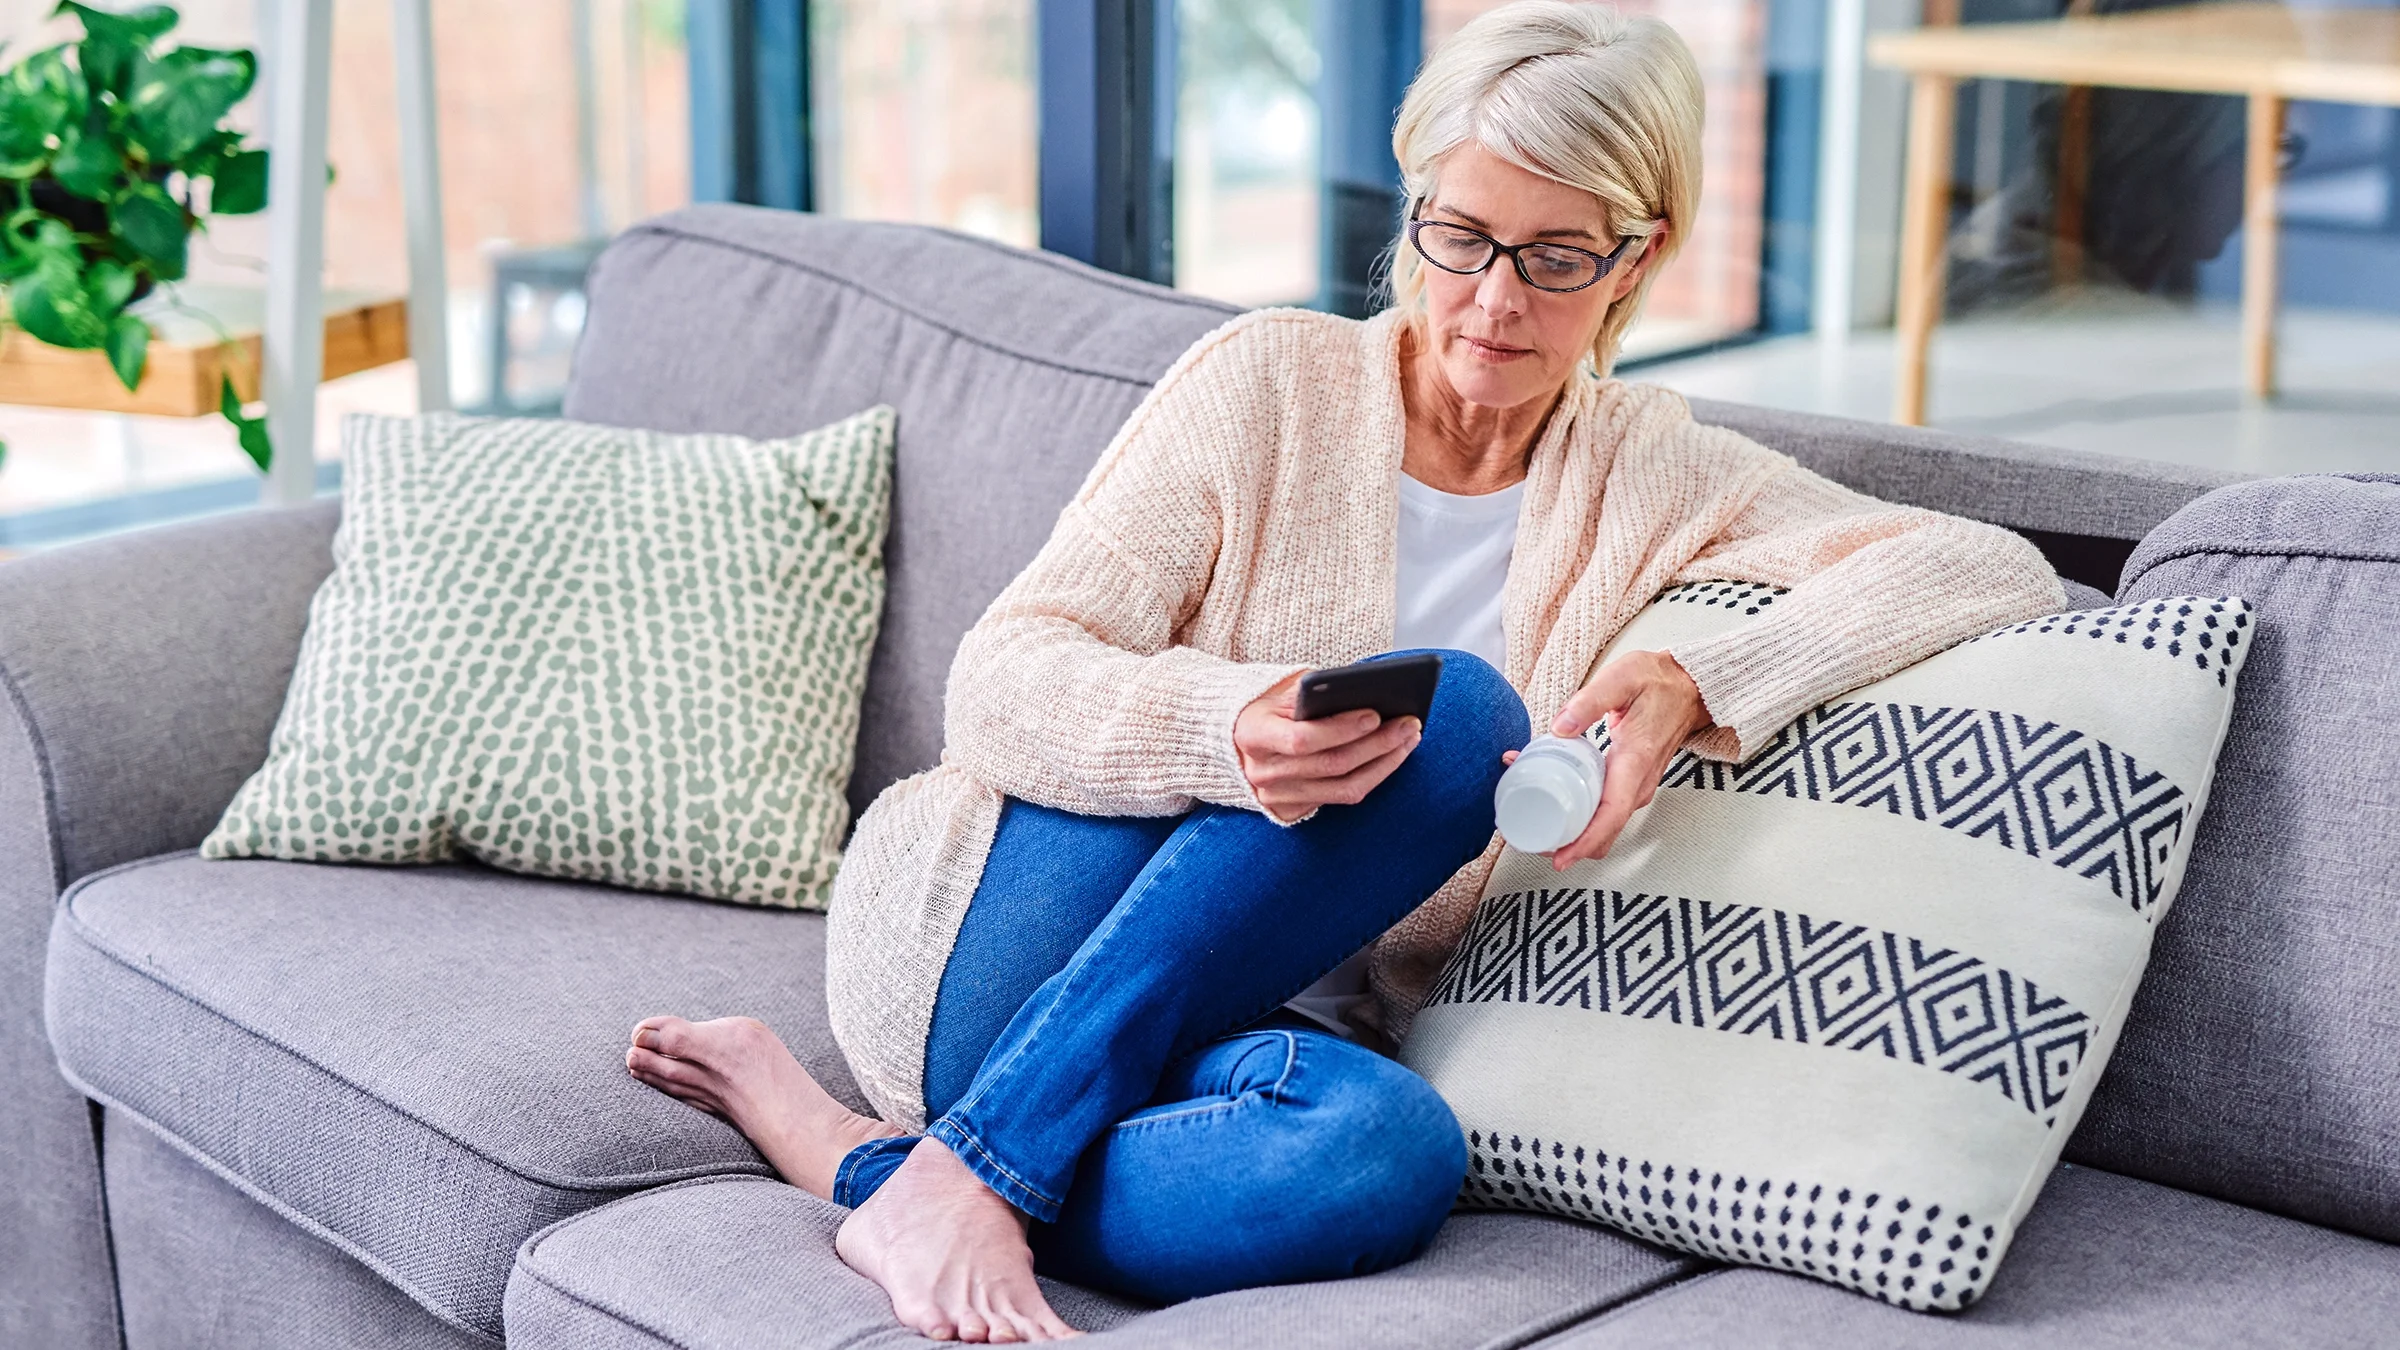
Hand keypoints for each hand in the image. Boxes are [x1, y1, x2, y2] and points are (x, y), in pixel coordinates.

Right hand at [1235, 673, 1422, 822]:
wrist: (1238, 740)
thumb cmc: (1269, 708)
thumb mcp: (1281, 690)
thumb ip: (1315, 693)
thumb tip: (1367, 692)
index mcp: (1252, 734)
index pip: (1302, 739)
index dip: (1341, 729)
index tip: (1375, 715)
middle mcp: (1261, 772)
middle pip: (1331, 765)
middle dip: (1377, 744)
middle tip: (1409, 723)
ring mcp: (1275, 797)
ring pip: (1343, 788)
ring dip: (1384, 763)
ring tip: (1408, 739)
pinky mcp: (1290, 811)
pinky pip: (1342, 798)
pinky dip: (1372, 777)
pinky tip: (1390, 757)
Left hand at [1539, 650, 1710, 869]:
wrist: (1690, 687)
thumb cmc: (1657, 682)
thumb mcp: (1622, 678)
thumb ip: (1590, 701)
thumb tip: (1559, 728)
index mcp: (1635, 760)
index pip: (1613, 814)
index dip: (1586, 841)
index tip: (1561, 858)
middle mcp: (1639, 783)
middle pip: (1605, 830)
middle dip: (1570, 844)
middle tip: (1531, 839)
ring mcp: (1637, 787)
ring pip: (1605, 824)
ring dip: (1573, 831)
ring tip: (1535, 821)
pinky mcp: (1631, 784)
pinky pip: (1606, 810)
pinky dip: (1581, 815)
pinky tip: (1554, 802)